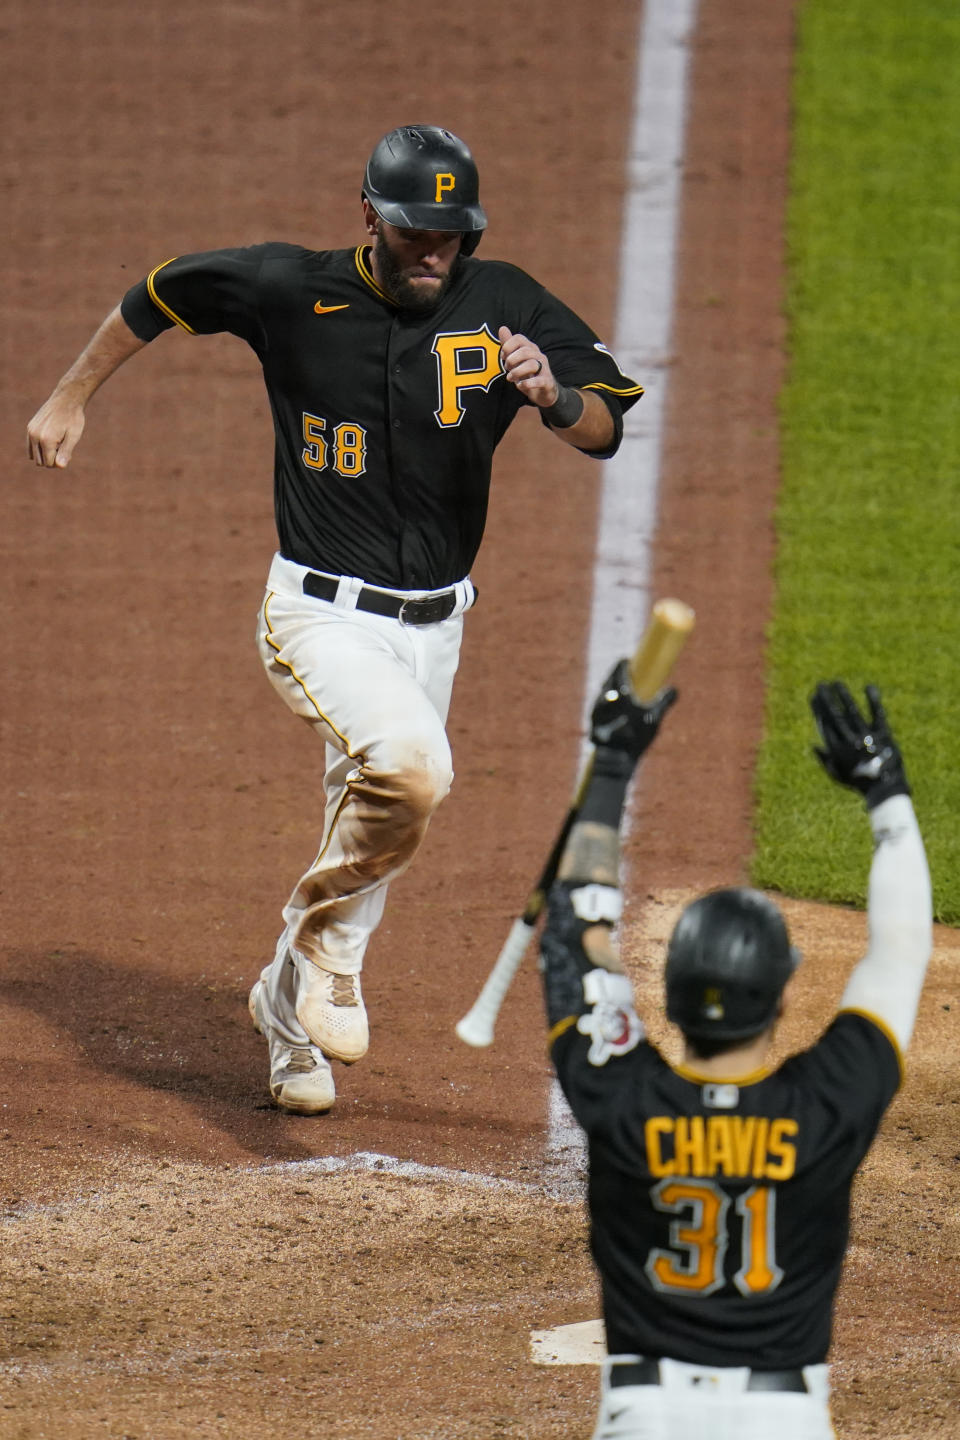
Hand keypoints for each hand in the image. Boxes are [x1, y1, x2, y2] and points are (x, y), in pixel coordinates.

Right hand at [27, 390, 85, 467]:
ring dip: (45, 454)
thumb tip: (60, 467)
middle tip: (63, 446)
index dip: (60, 461)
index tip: (68, 451)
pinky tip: (51, 439)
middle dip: (52, 459)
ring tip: (57, 443)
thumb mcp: (74, 436)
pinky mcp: (30, 428)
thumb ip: (66, 452)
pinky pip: (31, 447)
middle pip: (40, 462)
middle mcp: (35, 436)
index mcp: (46, 440)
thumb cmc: (73, 418)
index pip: (49, 464)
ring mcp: (30, 432)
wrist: (66, 399)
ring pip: (34, 456)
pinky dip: (39, 448)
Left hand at [498, 326, 556, 406]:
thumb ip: (509, 345)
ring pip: (531, 364)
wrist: (543, 391)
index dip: (508, 346)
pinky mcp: (547, 382)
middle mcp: (538, 355)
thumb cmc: (527, 373)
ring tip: (510, 378)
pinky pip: (539, 381)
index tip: (503, 357)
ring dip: (517, 372)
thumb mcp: (516, 359)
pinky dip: (527, 384)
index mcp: (530, 348)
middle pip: (524, 351)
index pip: (519, 338)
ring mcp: (544, 368)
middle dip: (511, 360)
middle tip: (506, 368)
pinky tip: (520, 386)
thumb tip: (502, 328)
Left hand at [590, 659, 677, 758]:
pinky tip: (607, 707)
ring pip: (600, 694)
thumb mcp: (653, 718)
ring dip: (607, 688)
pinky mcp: (592, 723)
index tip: (625, 659)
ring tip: (613, 685)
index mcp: (619, 693)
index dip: (622, 665)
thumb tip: (674, 689)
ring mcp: (596, 712)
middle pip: (607, 681)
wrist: (614, 759)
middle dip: (613, 674)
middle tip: (619, 670)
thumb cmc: (635, 737)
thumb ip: (663, 702)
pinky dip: (603, 703)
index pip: (619, 673)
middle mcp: (604, 699)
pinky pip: (597, 708)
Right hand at [810, 681, 909, 808]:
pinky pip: (877, 714)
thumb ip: (825, 760)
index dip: (818, 709)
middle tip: (821, 684)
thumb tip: (813, 745)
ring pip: (852, 712)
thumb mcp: (837, 776)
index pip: (824, 724)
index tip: (813, 696)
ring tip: (836, 683)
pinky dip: (873, 700)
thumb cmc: (859, 782)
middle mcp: (849, 741)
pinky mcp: (883, 734)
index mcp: (837, 750)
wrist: (884, 788)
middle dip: (826, 698)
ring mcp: (866, 737)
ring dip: (843, 696)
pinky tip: (868, 687)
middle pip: (835, 715)